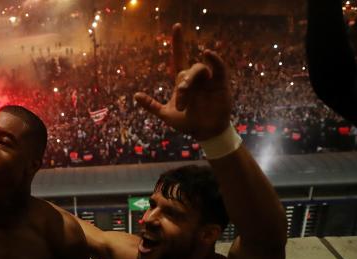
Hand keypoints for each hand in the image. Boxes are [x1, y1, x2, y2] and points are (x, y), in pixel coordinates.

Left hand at [134, 23, 232, 140]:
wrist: (204, 133)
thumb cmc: (187, 123)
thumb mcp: (165, 114)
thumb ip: (151, 105)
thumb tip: (135, 95)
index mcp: (183, 82)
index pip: (180, 57)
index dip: (178, 42)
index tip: (176, 27)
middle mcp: (196, 78)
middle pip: (188, 70)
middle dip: (184, 84)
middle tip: (181, 101)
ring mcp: (209, 80)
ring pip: (199, 69)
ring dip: (192, 81)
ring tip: (187, 98)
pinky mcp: (221, 83)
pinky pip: (219, 68)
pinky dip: (214, 60)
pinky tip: (208, 54)